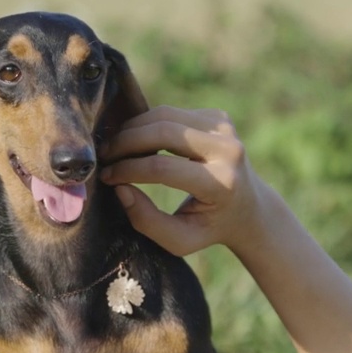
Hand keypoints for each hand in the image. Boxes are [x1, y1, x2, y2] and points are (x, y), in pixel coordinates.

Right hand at [99, 106, 273, 256]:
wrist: (248, 209)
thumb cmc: (207, 228)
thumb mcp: (179, 240)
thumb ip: (147, 221)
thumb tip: (120, 188)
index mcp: (222, 184)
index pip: (163, 168)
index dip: (128, 170)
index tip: (107, 178)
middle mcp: (228, 151)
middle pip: (164, 132)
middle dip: (126, 142)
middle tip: (103, 156)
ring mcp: (226, 129)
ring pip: (165, 114)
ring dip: (132, 129)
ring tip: (114, 149)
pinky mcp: (219, 117)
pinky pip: (173, 112)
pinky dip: (148, 124)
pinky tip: (137, 143)